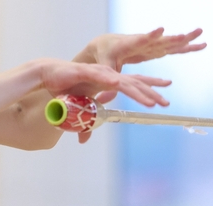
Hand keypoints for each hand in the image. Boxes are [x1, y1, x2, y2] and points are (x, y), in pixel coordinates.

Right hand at [39, 59, 170, 108]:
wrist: (47, 75)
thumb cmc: (65, 88)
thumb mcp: (79, 108)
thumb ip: (84, 121)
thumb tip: (84, 139)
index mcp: (108, 80)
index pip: (133, 83)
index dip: (149, 87)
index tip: (164, 94)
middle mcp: (107, 74)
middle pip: (133, 83)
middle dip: (151, 92)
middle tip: (166, 103)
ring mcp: (98, 72)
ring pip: (122, 82)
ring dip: (137, 92)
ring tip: (151, 102)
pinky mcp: (85, 72)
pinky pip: (101, 77)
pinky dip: (111, 80)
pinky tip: (120, 85)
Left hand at [74, 27, 205, 72]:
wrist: (107, 42)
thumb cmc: (104, 54)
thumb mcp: (103, 64)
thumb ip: (107, 75)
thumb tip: (107, 93)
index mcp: (129, 45)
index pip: (141, 40)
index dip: (150, 36)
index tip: (160, 29)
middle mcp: (143, 42)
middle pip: (160, 39)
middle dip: (173, 38)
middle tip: (187, 34)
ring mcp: (151, 45)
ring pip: (170, 41)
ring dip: (186, 39)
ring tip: (201, 33)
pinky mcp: (156, 49)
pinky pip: (174, 48)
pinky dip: (187, 47)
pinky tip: (201, 45)